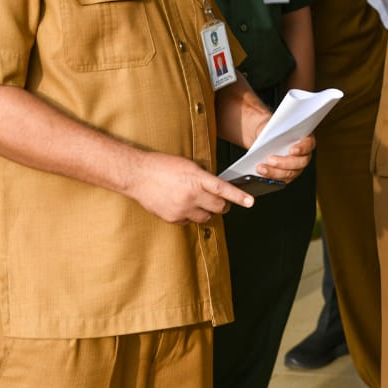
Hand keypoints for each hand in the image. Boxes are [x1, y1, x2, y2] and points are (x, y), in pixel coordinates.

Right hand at [127, 151, 254, 224]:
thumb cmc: (161, 165)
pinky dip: (191, 216)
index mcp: (197, 179)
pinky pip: (190, 222)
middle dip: (223, 205)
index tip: (250, 202)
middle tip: (221, 202)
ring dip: (207, 212)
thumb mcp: (188, 166)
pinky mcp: (173, 218)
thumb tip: (216, 188)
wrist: (137, 175)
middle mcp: (191, 195)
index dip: (239, 197)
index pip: (224, 190)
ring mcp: (182, 209)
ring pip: (206, 218)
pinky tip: (183, 205)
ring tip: (199, 202)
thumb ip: (203, 177)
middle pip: (218, 207)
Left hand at [252, 135, 314, 182]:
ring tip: (261, 168)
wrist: (264, 140)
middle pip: (300, 162)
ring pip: (290, 174)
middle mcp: (304, 155)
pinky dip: (271, 178)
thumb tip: (267, 137)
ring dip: (274, 172)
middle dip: (284, 162)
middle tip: (270, 159)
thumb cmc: (270, 131)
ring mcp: (296, 167)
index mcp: (305, 139)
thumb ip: (273, 130)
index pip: (308, 144)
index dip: (302, 148)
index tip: (292, 150)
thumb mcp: (271, 126)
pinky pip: (281, 180)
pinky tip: (261, 173)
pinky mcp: (287, 176)